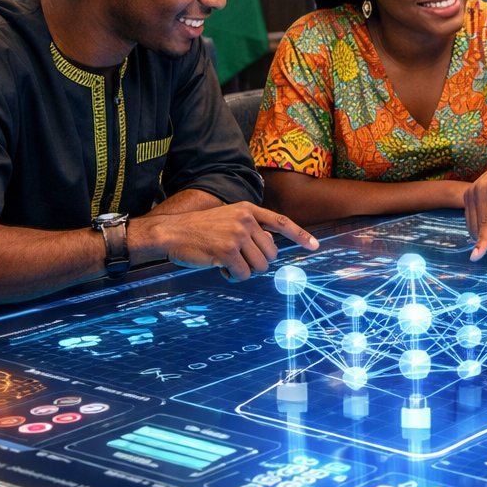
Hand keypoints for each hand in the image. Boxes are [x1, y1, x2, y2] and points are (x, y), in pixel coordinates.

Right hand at [136, 202, 317, 280]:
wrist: (171, 232)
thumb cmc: (199, 229)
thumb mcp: (228, 218)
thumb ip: (250, 228)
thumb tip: (271, 249)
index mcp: (248, 210)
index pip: (281, 222)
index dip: (300, 235)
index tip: (315, 246)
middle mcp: (246, 220)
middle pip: (271, 254)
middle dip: (257, 262)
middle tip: (238, 260)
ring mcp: (237, 235)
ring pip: (260, 267)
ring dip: (245, 271)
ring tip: (226, 262)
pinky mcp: (227, 251)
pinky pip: (243, 274)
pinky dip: (233, 276)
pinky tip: (219, 267)